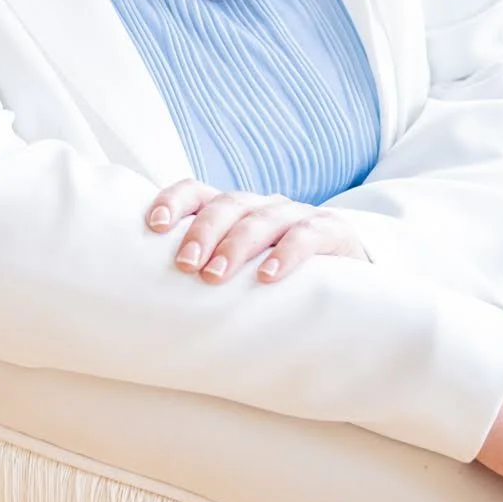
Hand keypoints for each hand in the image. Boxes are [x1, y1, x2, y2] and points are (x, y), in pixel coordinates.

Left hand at [145, 178, 370, 283]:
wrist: (349, 283)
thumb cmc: (276, 283)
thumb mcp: (240, 273)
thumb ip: (207, 274)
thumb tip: (152, 309)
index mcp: (234, 211)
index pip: (197, 192)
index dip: (175, 201)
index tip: (155, 225)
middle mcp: (261, 206)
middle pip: (227, 205)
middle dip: (203, 231)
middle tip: (186, 265)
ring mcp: (296, 215)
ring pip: (262, 218)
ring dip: (237, 244)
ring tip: (216, 275)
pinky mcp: (330, 231)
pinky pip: (307, 234)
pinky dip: (287, 252)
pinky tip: (268, 274)